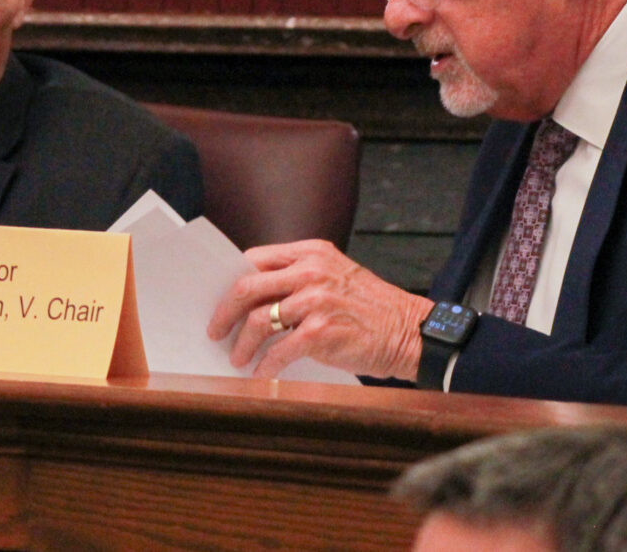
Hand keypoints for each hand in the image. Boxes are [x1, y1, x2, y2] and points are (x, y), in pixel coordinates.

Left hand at [206, 239, 435, 380]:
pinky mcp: (320, 332)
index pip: (255, 259)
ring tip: (237, 358)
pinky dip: (264, 366)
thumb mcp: (336, 277)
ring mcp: (316, 300)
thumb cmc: (372, 309)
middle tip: (215, 331)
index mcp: (311, 253)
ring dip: (241, 344)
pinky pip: (278, 351)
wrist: (411, 331)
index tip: (221, 301)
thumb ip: (299, 279)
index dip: (232, 281)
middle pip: (247, 286)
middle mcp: (311, 271)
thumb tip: (255, 300)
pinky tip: (261, 374)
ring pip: (257, 320)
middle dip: (224, 312)